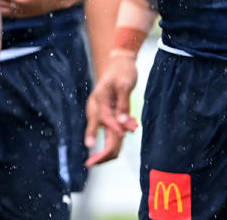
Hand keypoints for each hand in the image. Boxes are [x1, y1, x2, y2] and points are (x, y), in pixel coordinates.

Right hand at [84, 51, 138, 166]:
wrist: (119, 62)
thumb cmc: (121, 72)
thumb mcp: (124, 85)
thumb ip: (124, 106)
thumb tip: (125, 125)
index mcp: (99, 100)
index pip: (104, 119)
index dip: (114, 129)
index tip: (124, 136)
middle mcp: (97, 108)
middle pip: (97, 132)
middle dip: (98, 148)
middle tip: (92, 163)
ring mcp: (101, 111)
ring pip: (105, 132)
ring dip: (116, 140)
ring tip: (128, 138)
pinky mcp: (108, 112)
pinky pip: (112, 127)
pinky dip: (122, 131)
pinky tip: (134, 126)